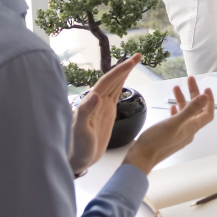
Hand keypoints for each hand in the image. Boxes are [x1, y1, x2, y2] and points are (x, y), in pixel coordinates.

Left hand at [70, 54, 140, 174]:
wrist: (78, 160)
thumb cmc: (77, 147)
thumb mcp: (81, 130)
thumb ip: (85, 111)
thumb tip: (96, 95)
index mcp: (91, 102)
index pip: (108, 82)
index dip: (120, 71)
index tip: (132, 61)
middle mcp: (96, 101)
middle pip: (112, 80)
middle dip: (125, 67)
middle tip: (138, 56)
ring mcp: (102, 107)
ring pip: (114, 85)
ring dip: (124, 73)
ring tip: (135, 62)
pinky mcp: (106, 113)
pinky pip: (115, 95)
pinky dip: (121, 85)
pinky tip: (125, 81)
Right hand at [122, 76, 215, 174]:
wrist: (141, 157)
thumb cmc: (156, 142)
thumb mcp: (174, 123)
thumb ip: (190, 109)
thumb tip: (204, 98)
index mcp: (192, 128)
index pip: (208, 113)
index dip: (210, 101)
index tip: (206, 89)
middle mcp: (188, 131)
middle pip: (196, 110)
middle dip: (194, 94)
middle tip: (189, 80)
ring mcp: (179, 134)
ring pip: (185, 114)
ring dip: (182, 100)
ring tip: (176, 87)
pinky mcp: (170, 135)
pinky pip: (177, 120)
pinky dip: (176, 111)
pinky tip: (171, 107)